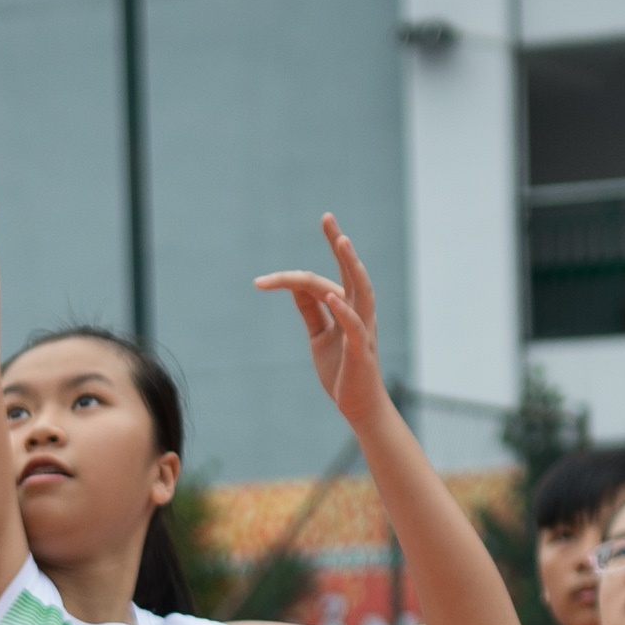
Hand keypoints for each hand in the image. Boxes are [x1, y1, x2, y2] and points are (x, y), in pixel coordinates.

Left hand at [254, 217, 390, 423]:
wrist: (359, 407)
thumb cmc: (342, 371)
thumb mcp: (319, 336)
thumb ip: (310, 311)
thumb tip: (295, 287)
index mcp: (346, 308)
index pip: (318, 282)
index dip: (289, 279)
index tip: (261, 282)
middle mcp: (358, 313)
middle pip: (350, 272)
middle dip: (339, 245)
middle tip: (327, 217)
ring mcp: (362, 330)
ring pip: (361, 291)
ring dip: (351, 266)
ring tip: (341, 242)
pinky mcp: (361, 351)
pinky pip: (355, 326)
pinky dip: (344, 311)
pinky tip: (331, 296)